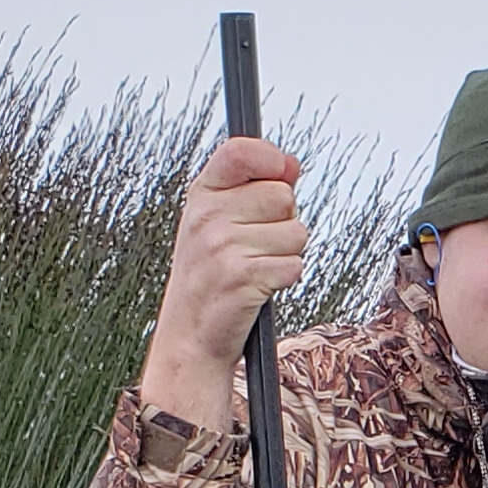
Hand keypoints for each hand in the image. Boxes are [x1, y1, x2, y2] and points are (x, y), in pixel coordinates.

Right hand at [135, 137, 307, 430]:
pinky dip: (284, 279)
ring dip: (286, 254)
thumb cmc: (211, 276)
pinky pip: (294, 265)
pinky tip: (258, 288)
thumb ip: (252, 189)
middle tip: (256, 246)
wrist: (190, 336)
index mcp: (201, 196)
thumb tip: (290, 165)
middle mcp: (208, 217)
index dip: (270, 158)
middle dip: (283, 222)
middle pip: (284, 196)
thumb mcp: (217, 223)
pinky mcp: (243, 278)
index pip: (241, 152)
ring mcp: (223, 247)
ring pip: (296, 233)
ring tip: (255, 268)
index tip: (282, 170)